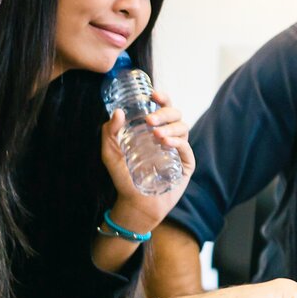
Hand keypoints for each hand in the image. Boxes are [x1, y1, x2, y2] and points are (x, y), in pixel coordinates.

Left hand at [100, 90, 195, 232]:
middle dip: (165, 112)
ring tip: (157, 135)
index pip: (163, 107)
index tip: (152, 94)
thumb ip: (110, 132)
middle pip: (176, 114)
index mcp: (154, 129)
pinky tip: (166, 143)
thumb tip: (119, 112)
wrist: (135, 204)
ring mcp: (179, 150)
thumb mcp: (110, 153)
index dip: (162, 98)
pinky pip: (186, 148)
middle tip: (150, 120)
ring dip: (171, 128)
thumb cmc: (123, 178)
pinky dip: (178, 142)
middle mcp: (169, 136)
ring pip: (183, 128)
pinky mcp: (186, 164)